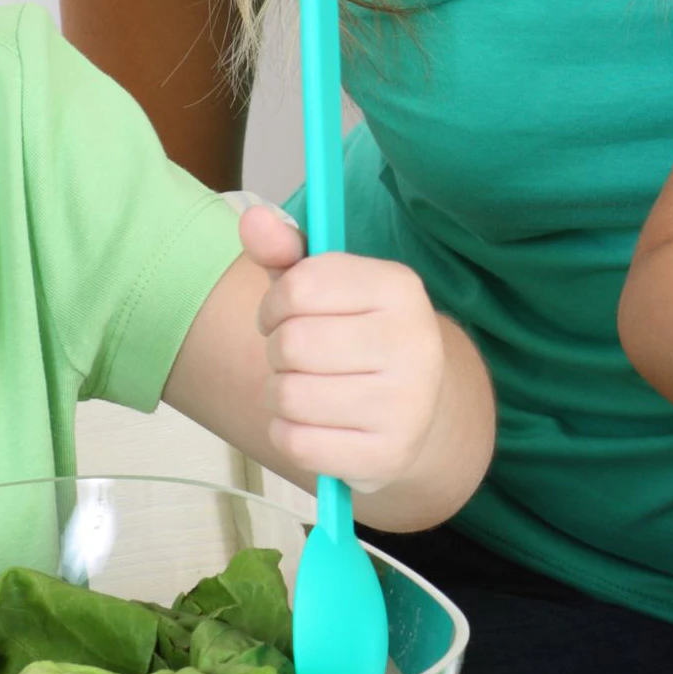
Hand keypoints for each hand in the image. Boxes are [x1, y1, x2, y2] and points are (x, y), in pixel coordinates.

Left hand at [241, 203, 450, 490]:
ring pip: (289, 397)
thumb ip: (287, 252)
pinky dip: (289, 436)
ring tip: (308, 393)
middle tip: (299, 361)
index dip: (275, 305)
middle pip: (292, 344)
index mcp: (400, 287)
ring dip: (281, 397)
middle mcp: (414, 341)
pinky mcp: (388, 453)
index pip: (300, 286)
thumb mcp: (327, 289)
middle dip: (278, 354)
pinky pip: (297, 444)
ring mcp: (407, 402)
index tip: (287, 317)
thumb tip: (253, 220)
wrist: (419, 415)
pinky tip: (317, 427)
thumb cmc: (356, 340)